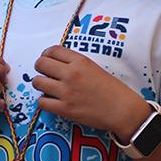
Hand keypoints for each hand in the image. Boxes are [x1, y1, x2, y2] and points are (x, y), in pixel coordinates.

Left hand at [32, 45, 148, 137]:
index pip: (52, 50)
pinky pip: (42, 102)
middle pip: (41, 64)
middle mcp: (71, 74)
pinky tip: (51, 101)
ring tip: (48, 88)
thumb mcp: (94, 68)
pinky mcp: (65, 109)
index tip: (46, 59)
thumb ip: (76, 64)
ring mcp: (66, 91)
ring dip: (40, 84)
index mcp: (80, 61)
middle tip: (45, 74)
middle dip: (40, 68)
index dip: (46, 55)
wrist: (122, 110)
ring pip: (37, 82)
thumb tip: (57, 64)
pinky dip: (44, 101)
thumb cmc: (112, 90)